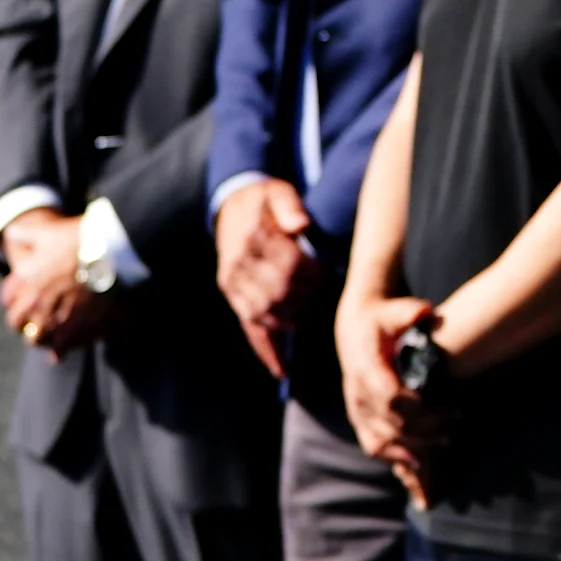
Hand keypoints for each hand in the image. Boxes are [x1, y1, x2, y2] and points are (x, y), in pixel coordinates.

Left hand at [0, 210, 114, 355]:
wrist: (108, 250)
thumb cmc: (77, 239)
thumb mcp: (45, 231)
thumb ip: (24, 234)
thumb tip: (10, 233)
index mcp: (25, 284)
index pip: (10, 303)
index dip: (17, 303)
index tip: (27, 302)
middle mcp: (35, 306)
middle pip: (20, 325)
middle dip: (28, 324)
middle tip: (38, 323)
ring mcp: (54, 320)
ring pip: (39, 340)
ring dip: (44, 339)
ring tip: (53, 337)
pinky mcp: (74, 330)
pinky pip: (63, 348)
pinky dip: (63, 350)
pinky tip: (64, 352)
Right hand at [215, 180, 321, 376]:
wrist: (231, 208)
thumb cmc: (263, 200)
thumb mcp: (276, 191)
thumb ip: (288, 205)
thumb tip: (300, 225)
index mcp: (250, 239)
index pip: (286, 263)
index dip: (311, 271)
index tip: (328, 271)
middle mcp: (237, 266)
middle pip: (277, 291)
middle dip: (306, 296)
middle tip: (325, 293)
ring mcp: (232, 286)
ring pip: (264, 314)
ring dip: (292, 319)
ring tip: (312, 318)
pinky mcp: (233, 299)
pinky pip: (249, 329)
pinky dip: (267, 350)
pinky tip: (282, 370)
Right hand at [337, 290, 440, 501]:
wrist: (355, 329)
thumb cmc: (383, 319)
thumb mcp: (395, 310)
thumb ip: (410, 311)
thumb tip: (425, 311)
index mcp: (366, 368)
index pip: (390, 396)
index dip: (418, 407)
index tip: (446, 404)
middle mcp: (357, 393)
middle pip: (391, 422)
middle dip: (426, 426)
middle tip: (456, 420)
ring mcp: (357, 410)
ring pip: (382, 440)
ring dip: (415, 445)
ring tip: (446, 439)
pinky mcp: (360, 420)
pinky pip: (374, 446)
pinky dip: (397, 456)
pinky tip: (421, 460)